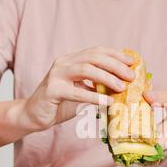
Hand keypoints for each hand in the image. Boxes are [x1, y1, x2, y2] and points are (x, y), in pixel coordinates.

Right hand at [20, 46, 134, 131]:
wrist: (33, 115)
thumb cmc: (60, 104)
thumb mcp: (81, 90)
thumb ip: (96, 85)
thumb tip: (123, 85)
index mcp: (71, 60)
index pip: (97, 51)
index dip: (116, 54)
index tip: (133, 61)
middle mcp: (64, 63)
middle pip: (94, 57)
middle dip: (115, 65)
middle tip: (131, 76)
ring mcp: (56, 75)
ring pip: (85, 69)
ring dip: (107, 78)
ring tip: (121, 87)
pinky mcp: (52, 90)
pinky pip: (76, 92)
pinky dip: (94, 96)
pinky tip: (108, 102)